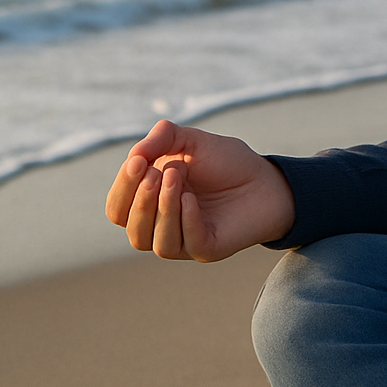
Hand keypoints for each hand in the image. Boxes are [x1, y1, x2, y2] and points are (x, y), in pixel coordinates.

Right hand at [104, 119, 295, 260]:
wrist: (269, 180)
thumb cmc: (228, 162)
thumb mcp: (193, 141)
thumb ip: (163, 138)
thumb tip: (136, 154)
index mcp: (151, 203)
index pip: (118, 207)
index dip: (123, 186)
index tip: (139, 161)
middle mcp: (162, 226)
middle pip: (130, 227)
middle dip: (138, 200)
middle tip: (157, 172)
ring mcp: (185, 240)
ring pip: (154, 241)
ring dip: (161, 209)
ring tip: (176, 178)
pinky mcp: (208, 249)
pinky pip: (185, 244)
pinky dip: (184, 220)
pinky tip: (191, 199)